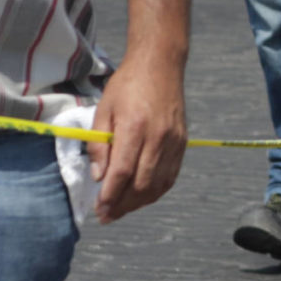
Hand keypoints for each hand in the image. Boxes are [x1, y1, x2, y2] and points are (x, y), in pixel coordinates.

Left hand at [89, 58, 187, 223]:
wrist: (160, 64)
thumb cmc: (127, 84)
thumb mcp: (104, 109)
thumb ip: (99, 144)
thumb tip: (99, 176)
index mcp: (135, 126)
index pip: (122, 171)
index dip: (110, 195)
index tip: (98, 208)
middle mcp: (158, 137)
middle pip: (141, 184)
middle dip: (122, 205)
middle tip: (105, 215)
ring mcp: (173, 141)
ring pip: (158, 185)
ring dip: (138, 203)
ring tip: (120, 210)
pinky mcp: (182, 143)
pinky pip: (170, 176)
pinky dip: (156, 192)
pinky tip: (141, 197)